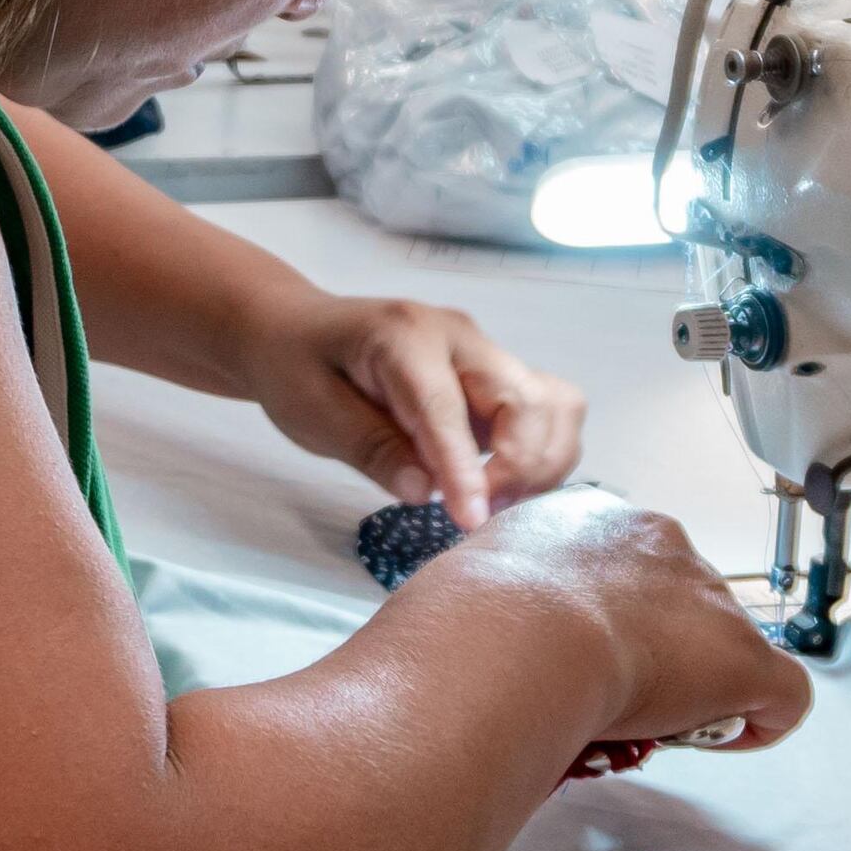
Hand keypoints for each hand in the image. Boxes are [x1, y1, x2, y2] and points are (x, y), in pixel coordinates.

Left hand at [248, 294, 581, 526]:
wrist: (297, 330)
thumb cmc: (296, 367)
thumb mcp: (312, 412)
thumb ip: (371, 449)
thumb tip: (428, 493)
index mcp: (406, 336)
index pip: (447, 408)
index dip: (466, 468)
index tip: (473, 520)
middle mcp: (461, 337)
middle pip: (527, 400)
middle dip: (520, 468)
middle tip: (480, 518)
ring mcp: (485, 355)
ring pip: (554, 405)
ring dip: (542, 463)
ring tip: (496, 505)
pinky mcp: (496, 379)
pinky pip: (547, 413)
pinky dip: (541, 454)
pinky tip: (503, 487)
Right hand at [407, 488, 812, 753]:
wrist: (516, 632)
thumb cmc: (472, 617)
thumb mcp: (467, 585)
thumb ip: (487, 597)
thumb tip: (465, 634)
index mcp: (587, 516)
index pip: (614, 561)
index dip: (604, 610)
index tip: (580, 646)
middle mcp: (655, 540)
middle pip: (675, 597)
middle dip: (653, 644)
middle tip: (608, 689)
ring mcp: (706, 598)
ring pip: (719, 642)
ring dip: (692, 680)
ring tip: (641, 719)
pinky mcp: (744, 658)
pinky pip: (780, 692)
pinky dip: (759, 720)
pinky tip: (719, 737)